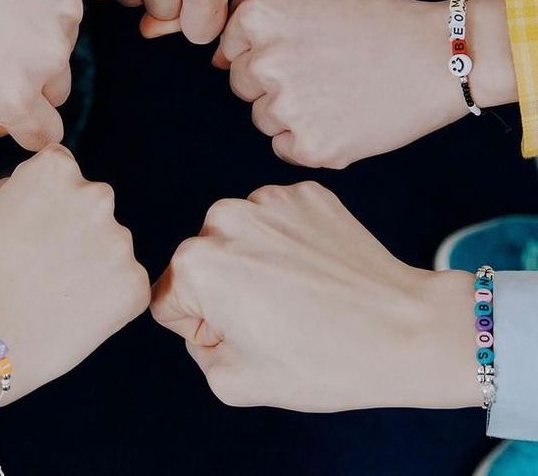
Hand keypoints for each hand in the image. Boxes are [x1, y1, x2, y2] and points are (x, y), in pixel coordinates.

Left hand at [0, 0, 89, 150]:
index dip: (28, 120)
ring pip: (67, 35)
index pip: (47, 133)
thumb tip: (6, 130)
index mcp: (11, 93)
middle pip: (59, 86)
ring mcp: (68, 11)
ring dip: (41, 22)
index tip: (11, 95)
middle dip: (33, 71)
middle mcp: (48, 58)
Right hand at [0, 145, 149, 403]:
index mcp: (56, 169)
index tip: (27, 230)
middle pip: (92, 207)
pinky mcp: (133, 287)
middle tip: (39, 269)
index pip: (63, 171)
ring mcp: (119, 242)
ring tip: (49, 299)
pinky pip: (125, 287)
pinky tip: (68, 318)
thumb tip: (38, 191)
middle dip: (73, 230)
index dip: (42, 204)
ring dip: (91, 265)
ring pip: (110, 248)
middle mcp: (96, 196)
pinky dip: (105, 302)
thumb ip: (14, 191)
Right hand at [151, 181, 479, 411]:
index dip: (200, 326)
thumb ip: (198, 350)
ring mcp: (268, 200)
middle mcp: (224, 218)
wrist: (407, 329)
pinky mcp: (304, 193)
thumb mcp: (236, 384)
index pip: (169, 298)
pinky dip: (289, 241)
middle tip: (274, 316)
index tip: (243, 334)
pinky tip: (316, 269)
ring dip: (256, 259)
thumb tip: (206, 318)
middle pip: (202, 260)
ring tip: (299, 292)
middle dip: (225, 288)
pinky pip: (276, 219)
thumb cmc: (325, 361)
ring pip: (239, 235)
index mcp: (197, 263)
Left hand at [214, 0, 517, 167]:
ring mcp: (285, 108)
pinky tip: (340, 119)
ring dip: (288, 112)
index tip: (296, 50)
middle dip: (271, 81)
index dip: (261, 50)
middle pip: (241, 85)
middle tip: (319, 73)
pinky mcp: (309, 147)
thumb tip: (220, 51)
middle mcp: (263, 63)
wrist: (438, 57)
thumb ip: (259, 12)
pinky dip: (306, 140)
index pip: (228, 47)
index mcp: (260, 19)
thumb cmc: (377, 21)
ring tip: (335, 94)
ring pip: (262, 118)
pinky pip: (284, 147)